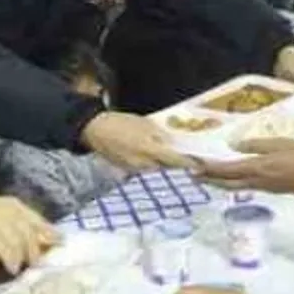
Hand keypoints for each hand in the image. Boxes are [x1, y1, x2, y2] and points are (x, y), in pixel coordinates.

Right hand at [0, 194, 59, 274]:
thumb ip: (4, 226)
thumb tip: (19, 241)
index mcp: (8, 203)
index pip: (33, 216)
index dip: (47, 228)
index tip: (59, 239)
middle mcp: (5, 208)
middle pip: (29, 229)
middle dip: (36, 247)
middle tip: (37, 262)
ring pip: (19, 239)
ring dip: (23, 255)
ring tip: (22, 268)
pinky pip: (5, 246)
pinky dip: (10, 258)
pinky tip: (11, 267)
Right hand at [80, 112, 196, 171]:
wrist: (94, 129)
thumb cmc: (120, 122)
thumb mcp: (143, 123)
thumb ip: (159, 135)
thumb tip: (171, 143)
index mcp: (149, 150)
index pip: (174, 160)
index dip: (187, 163)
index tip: (199, 164)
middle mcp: (143, 164)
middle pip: (165, 168)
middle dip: (174, 164)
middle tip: (184, 158)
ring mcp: (133, 169)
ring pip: (154, 170)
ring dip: (162, 164)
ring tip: (165, 155)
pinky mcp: (125, 170)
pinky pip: (142, 169)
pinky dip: (149, 164)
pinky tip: (149, 156)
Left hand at [198, 138, 293, 194]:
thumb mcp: (282, 143)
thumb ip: (258, 145)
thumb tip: (235, 147)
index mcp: (258, 167)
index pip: (227, 169)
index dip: (209, 168)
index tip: (193, 167)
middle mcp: (258, 181)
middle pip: (228, 183)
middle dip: (210, 179)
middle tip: (194, 176)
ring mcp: (267, 187)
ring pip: (238, 186)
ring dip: (221, 182)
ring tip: (209, 177)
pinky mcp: (275, 189)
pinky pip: (249, 186)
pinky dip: (237, 182)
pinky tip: (237, 178)